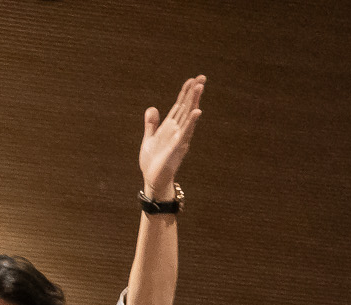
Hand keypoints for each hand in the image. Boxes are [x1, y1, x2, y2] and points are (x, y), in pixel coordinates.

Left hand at [139, 76, 205, 197]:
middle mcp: (177, 130)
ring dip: (194, 101)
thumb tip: (152, 108)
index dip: (185, 93)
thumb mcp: (149, 140)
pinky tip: (197, 111)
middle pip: (187, 107)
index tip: (191, 79)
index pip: (179, 106)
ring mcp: (179, 138)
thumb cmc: (153, 162)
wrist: (153, 181)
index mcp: (170, 127)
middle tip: (201, 77)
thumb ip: (151, 125)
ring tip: (200, 87)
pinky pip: (185, 133)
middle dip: (193, 92)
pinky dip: (191, 122)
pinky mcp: (177, 147)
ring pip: (188, 116)